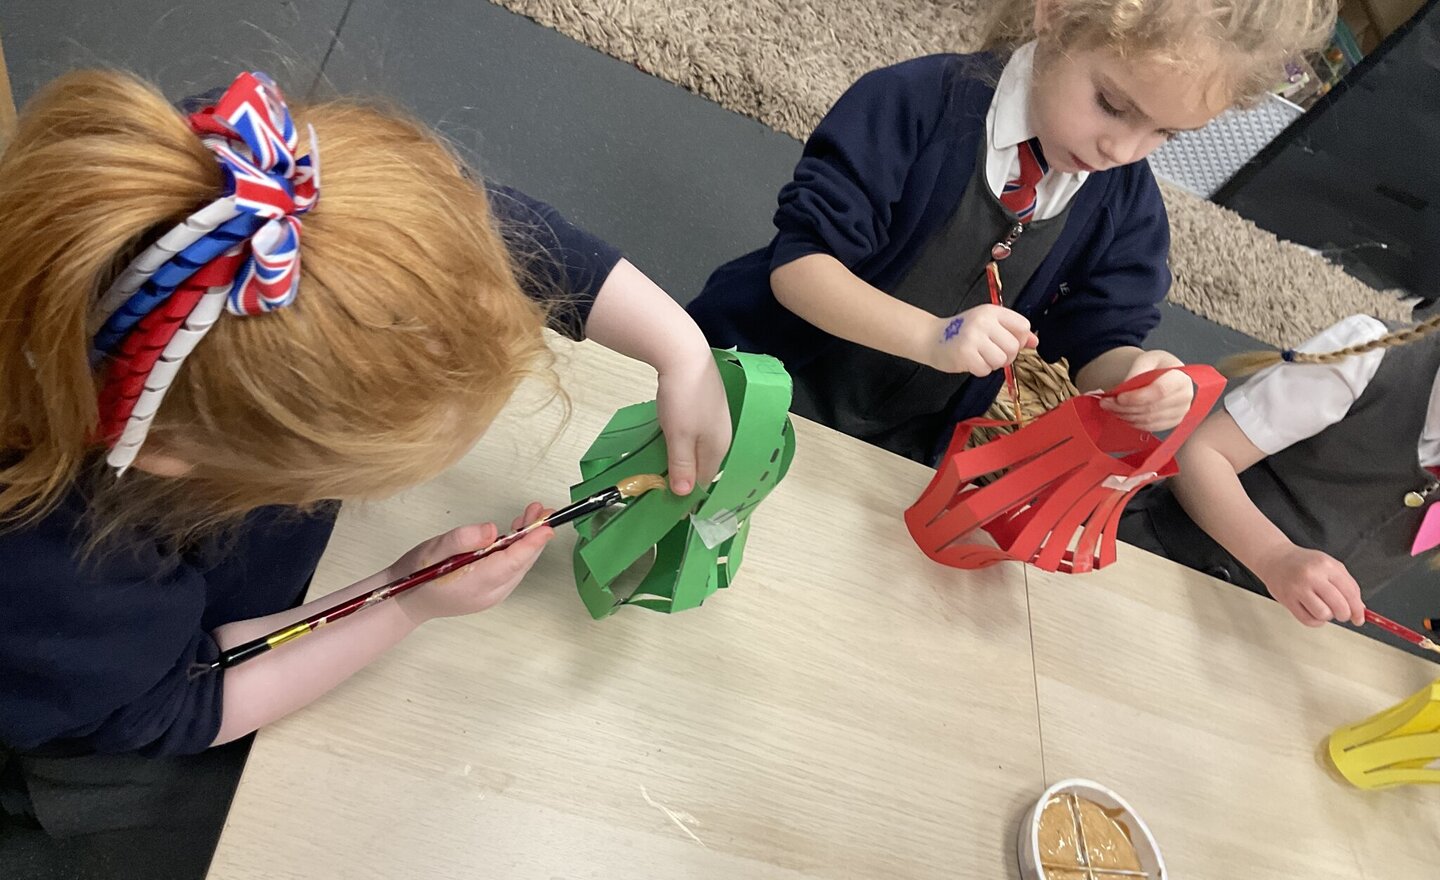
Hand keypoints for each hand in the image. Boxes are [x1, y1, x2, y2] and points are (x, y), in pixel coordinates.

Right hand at [392, 502, 553, 623]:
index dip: (532, 543)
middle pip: (521, 563)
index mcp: (477, 583)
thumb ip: (462, 539)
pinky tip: (516, 533)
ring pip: (518, 566)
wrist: (406, 602)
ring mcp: (492, 595)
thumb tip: (491, 530)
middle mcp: (490, 593)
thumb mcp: (433, 550)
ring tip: (531, 516)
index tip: (546, 526)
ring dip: (527, 542)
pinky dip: (517, 551)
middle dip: (534, 536)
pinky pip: (511, 570)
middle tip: (541, 511)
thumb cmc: (416, 575)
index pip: (512, 562)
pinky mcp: (491, 592)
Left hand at [656, 353, 732, 495]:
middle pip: (703, 464)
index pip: (705, 480)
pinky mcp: (705, 405)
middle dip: (685, 476)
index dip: (687, 493)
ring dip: (682, 457)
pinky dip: (682, 440)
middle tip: (661, 483)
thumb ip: (682, 466)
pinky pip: (694, 433)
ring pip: (698, 447)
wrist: (685, 354)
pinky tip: (671, 437)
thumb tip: (684, 494)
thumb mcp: (680, 437)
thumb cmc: (683, 399)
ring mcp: (714, 418)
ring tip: (662, 462)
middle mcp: (721, 435)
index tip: (668, 502)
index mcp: (718, 447)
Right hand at [921, 304, 1037, 375]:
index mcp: (992, 311)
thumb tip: (1035, 342)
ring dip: (993, 364)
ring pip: (1001, 360)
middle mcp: (983, 321)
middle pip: (1013, 346)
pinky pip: (986, 370)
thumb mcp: (988, 325)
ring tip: (980, 357)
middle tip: (992, 353)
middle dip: (1006, 356)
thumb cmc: (963, 332)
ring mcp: (973, 337)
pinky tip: (970, 361)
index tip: (1006, 342)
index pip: (1022, 326)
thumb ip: (1012, 332)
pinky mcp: (965, 353)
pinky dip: (980, 370)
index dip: (1019, 339)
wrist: (931, 337)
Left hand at [1100, 349, 1192, 431]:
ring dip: (1125, 416)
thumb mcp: (1148, 358)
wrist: (1169, 375)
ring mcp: (1180, 412)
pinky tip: (1122, 414)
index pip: (1159, 391)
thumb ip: (1137, 370)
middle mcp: (1185, 398)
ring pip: (1148, 420)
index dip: (1136, 397)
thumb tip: (1124, 387)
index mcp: (1181, 378)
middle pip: (1151, 408)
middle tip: (1105, 402)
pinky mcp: (1173, 422)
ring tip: (1110, 407)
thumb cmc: (1159, 365)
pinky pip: (1150, 427)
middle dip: (1124, 407)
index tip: (1118, 397)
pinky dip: (1132, 422)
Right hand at [1252, 543, 1365, 626]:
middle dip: (1344, 615)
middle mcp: (1312, 576)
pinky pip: (1307, 620)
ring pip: (1323, 614)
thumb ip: (1347, 585)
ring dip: (1327, 616)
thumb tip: (1359, 609)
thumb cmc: (1303, 562)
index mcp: (1326, 566)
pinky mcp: (1287, 599)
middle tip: (1342, 614)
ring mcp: (1298, 588)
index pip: (1350, 592)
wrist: (1274, 558)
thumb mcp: (1329, 566)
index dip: (1358, 609)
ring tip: (1323, 608)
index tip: (1359, 618)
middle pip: (1339, 606)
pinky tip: (1313, 611)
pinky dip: (1315, 621)